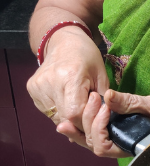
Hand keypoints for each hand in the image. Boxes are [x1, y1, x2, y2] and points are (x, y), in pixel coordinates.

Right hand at [26, 26, 108, 144]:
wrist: (63, 42)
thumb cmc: (88, 57)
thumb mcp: (102, 76)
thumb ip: (102, 101)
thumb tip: (100, 123)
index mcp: (70, 77)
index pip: (75, 113)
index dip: (87, 118)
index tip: (96, 114)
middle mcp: (49, 83)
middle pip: (64, 117)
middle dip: (79, 120)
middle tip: (89, 111)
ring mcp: (37, 87)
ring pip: (54, 116)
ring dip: (68, 117)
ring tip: (77, 102)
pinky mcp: (31, 89)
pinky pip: (47, 110)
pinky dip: (59, 110)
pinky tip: (66, 99)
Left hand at [79, 89, 149, 157]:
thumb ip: (132, 103)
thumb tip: (108, 96)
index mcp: (136, 145)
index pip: (104, 147)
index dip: (97, 128)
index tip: (104, 107)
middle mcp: (128, 146)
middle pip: (95, 146)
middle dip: (83, 128)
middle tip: (81, 107)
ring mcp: (126, 140)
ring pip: (96, 141)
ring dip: (81, 129)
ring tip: (67, 118)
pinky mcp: (127, 131)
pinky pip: (104, 133)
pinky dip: (89, 126)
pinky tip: (79, 119)